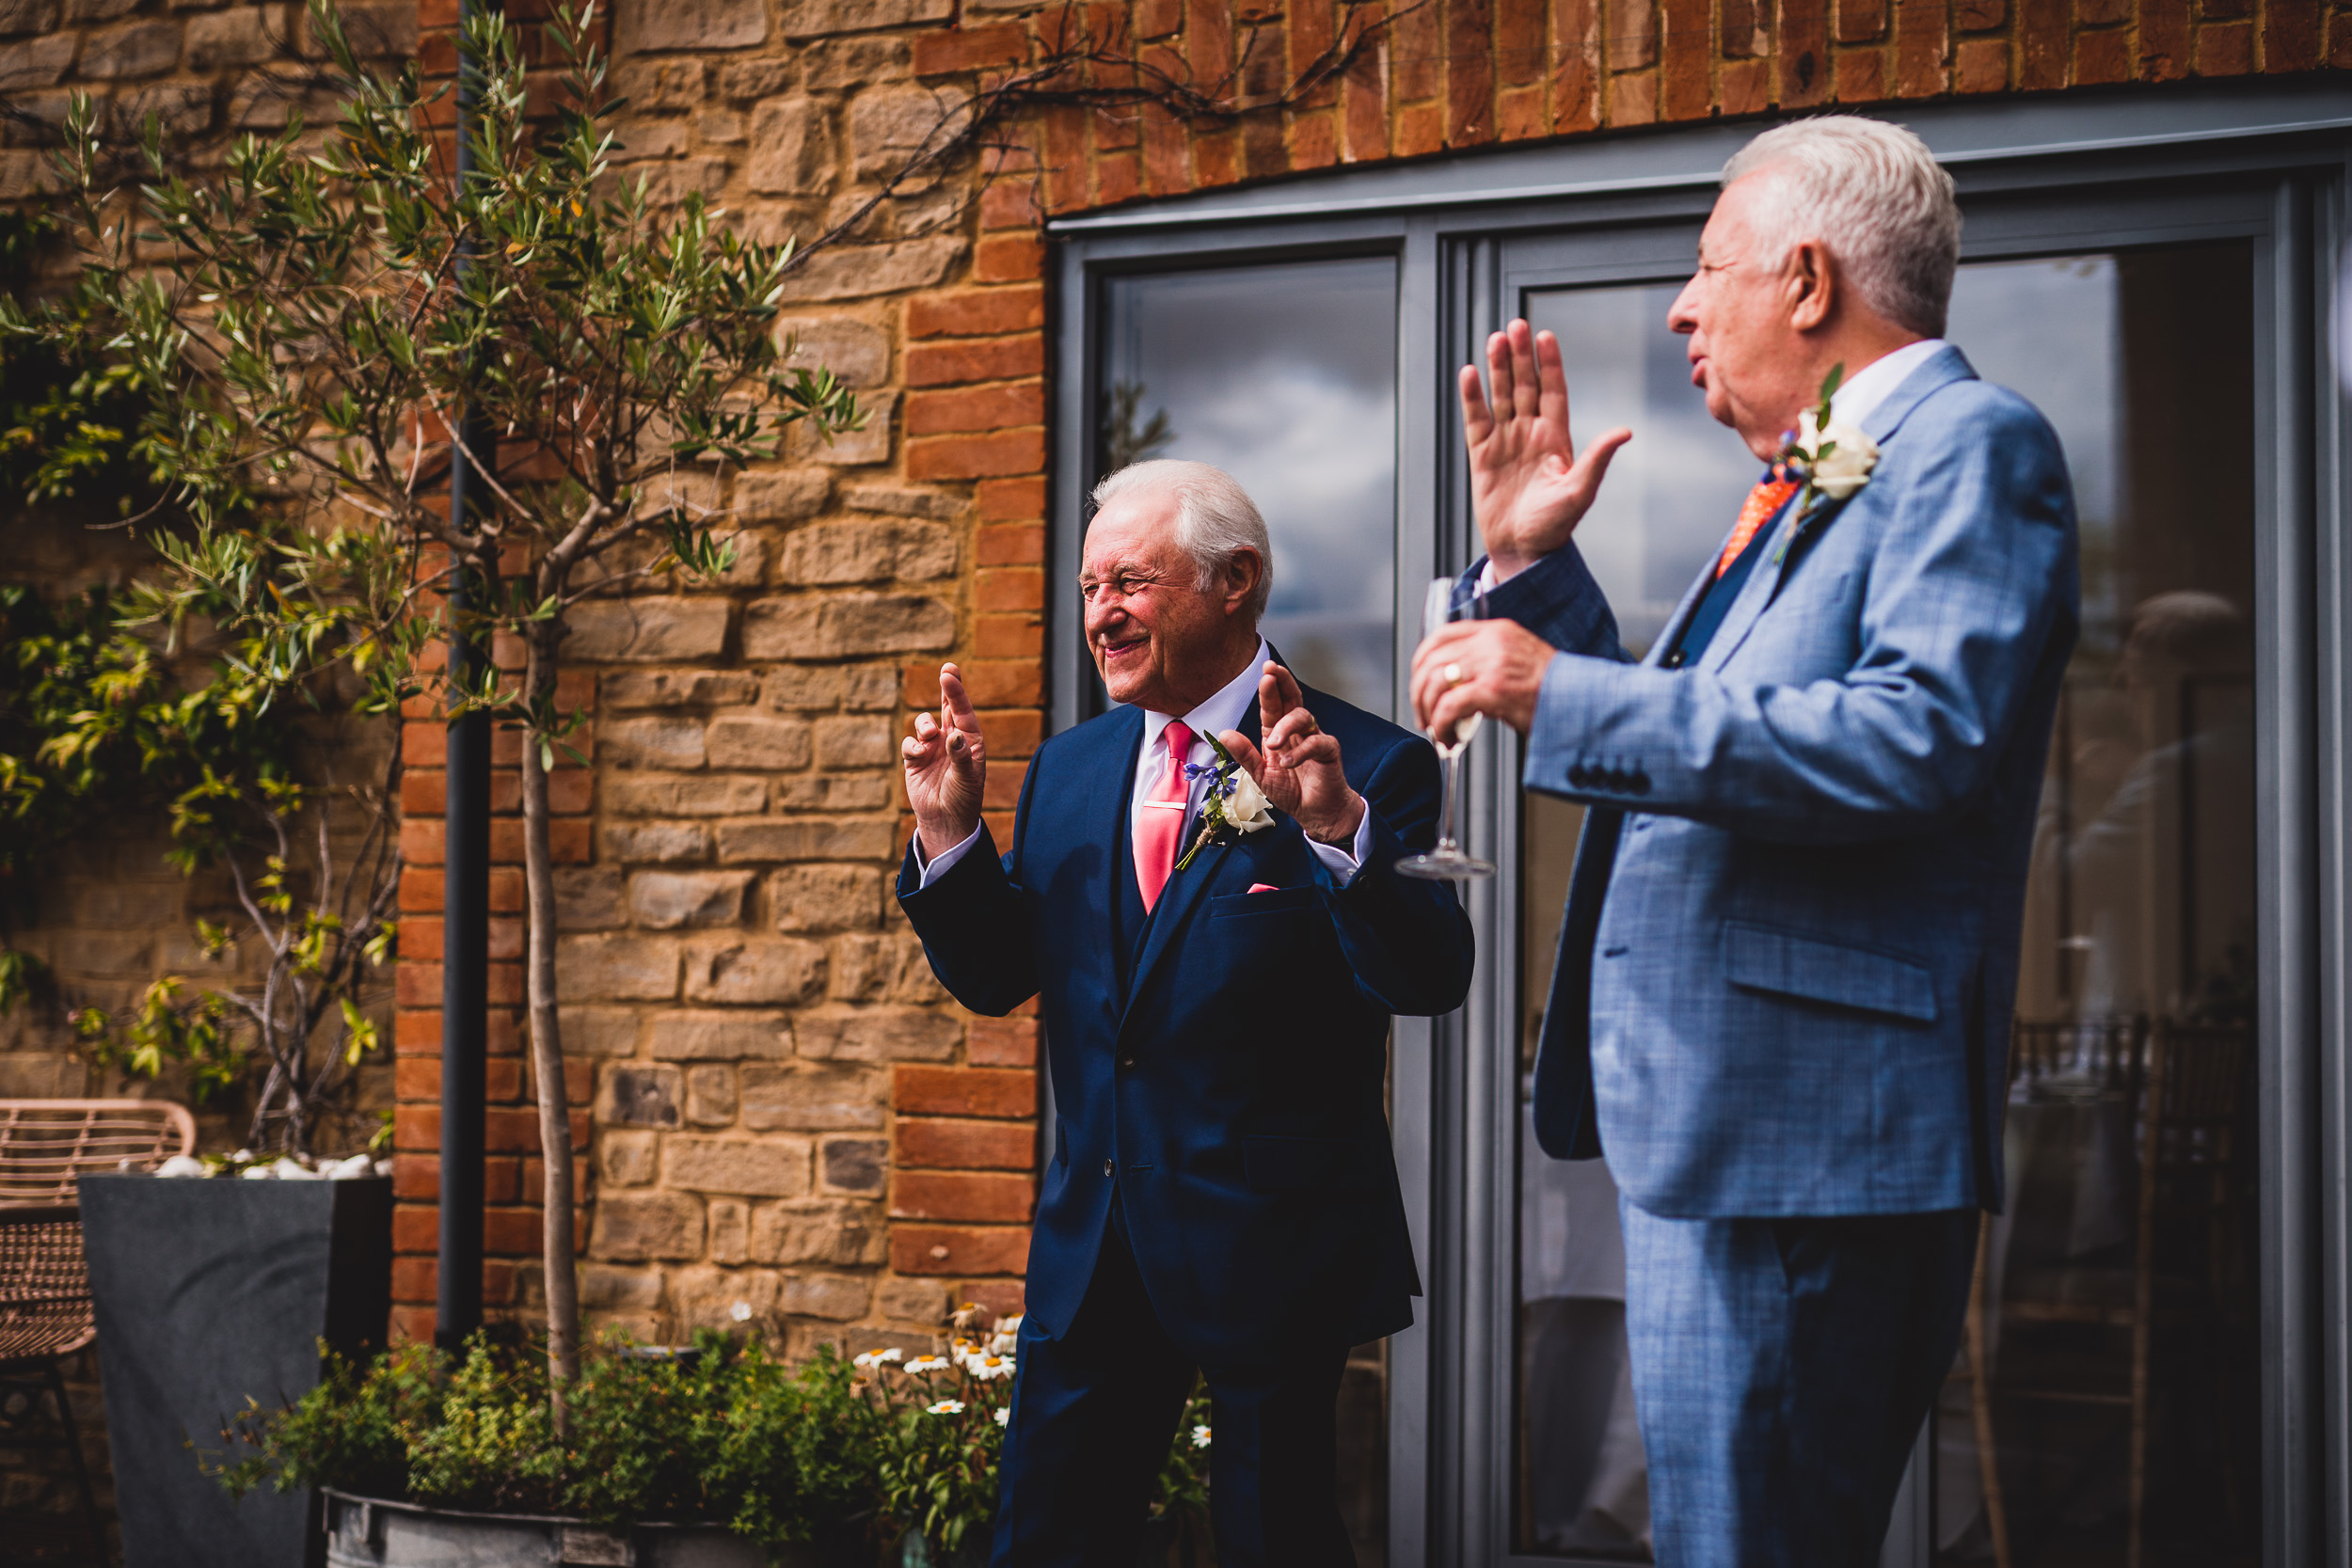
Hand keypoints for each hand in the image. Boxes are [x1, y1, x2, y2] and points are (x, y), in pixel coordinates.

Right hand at [901, 662, 985, 858]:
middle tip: (947, 669)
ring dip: (925, 724)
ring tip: (930, 735)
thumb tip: (955, 735)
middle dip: (947, 688)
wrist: (945, 821)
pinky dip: (912, 746)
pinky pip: (910, 743)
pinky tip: (918, 756)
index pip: (963, 711)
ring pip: (925, 723)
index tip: (949, 673)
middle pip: (948, 707)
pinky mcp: (915, 759)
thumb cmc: (963, 799)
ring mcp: (932, 748)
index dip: (957, 691)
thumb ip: (961, 756)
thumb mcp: (967, 779)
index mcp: (971, 741)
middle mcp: (952, 740)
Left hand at [1218, 662, 1364, 846]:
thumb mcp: (1260, 774)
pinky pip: (1316, 742)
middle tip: (1271, 672)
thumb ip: (1244, 754)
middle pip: (1292, 698)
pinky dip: (1299, 752)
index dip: (1269, 688)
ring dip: (1286, 726)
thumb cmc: (1290, 790)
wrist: (1314, 812)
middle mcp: (1297, 730)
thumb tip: (1224, 733)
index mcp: (1278, 732)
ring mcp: (1314, 737)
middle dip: (1282, 683)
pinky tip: (1287, 762)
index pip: (1273, 705)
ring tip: (1273, 745)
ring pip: (1303, 717)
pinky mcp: (1329, 751)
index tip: (1265, 670)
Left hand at [1411, 620, 1557, 739]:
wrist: (1582, 702)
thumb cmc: (1555, 689)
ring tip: (1435, 728)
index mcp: (1497, 630)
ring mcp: (1492, 664)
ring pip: (1435, 682)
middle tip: (1423, 713)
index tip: (1418, 681)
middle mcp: (1492, 642)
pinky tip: (1446, 737)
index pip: (1442, 635)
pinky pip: (1449, 706)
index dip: (1421, 660)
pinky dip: (1441, 724)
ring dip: (1428, 710)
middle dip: (1419, 691)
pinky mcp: (1494, 690)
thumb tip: (1454, 681)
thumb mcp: (1521, 658)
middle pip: (1432, 659)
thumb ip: (1489, 660)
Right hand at [1460, 319, 1630, 580]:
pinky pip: (1476, 419)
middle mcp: (1530, 433)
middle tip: (1515, 326)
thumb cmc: (1555, 525)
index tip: (1545, 337)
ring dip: (1497, 369)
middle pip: (1525, 385)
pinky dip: (1472, 397)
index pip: (1553, 391)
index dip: (1549, 364)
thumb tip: (1624, 431)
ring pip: (1501, 395)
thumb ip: (1597, 458)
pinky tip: (1470, 374)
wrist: (1523, 550)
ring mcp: (1505, 441)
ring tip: (1494, 340)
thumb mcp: (1579, 491)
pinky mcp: (1482, 454)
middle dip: (1520, 357)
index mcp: (1556, 437)